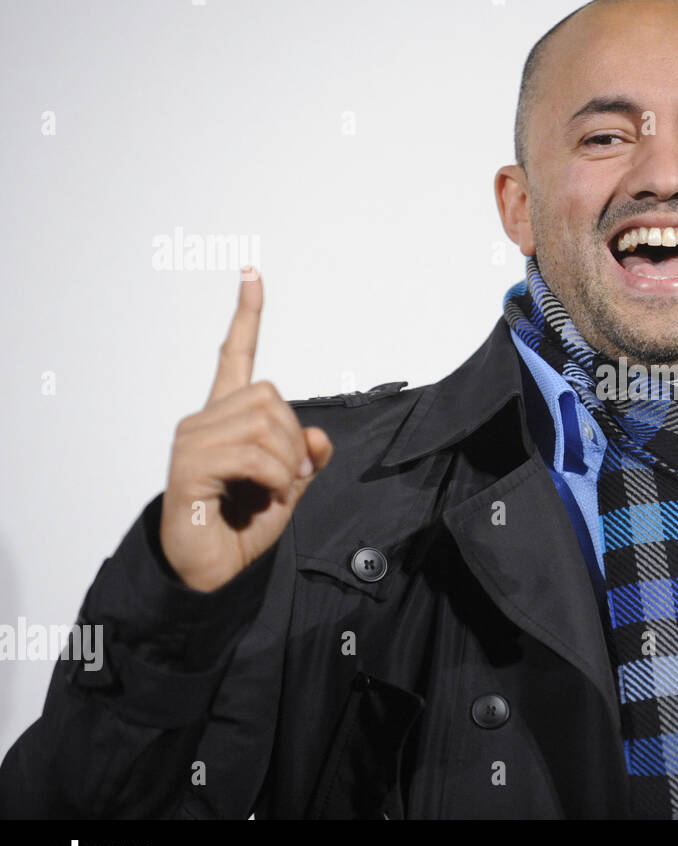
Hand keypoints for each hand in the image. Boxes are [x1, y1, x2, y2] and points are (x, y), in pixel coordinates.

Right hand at [159, 268, 332, 591]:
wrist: (212, 570)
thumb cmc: (243, 527)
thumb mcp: (290, 486)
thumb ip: (306, 456)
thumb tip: (320, 436)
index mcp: (227, 418)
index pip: (234, 355)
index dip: (247, 315)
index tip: (252, 274)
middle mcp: (204, 420)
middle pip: (272, 396)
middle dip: (295, 437)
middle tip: (290, 475)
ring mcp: (192, 439)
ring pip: (266, 424)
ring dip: (287, 462)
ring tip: (274, 489)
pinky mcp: (189, 465)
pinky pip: (253, 454)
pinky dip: (276, 476)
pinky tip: (266, 495)